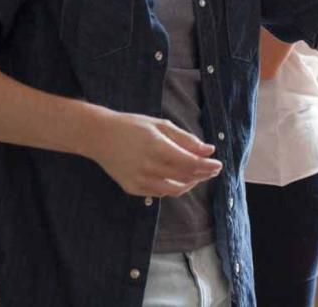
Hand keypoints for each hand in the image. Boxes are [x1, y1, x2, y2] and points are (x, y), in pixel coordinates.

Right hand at [87, 111, 222, 196]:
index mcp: (157, 148)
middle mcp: (149, 167)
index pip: (191, 164)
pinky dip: (173, 187)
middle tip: (213, 169)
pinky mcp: (132, 189)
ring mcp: (140, 181)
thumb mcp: (161, 126)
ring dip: (190, 183)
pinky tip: (178, 178)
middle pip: (185, 177)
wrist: (99, 136)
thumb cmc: (132, 126)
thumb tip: (208, 150)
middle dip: (203, 174)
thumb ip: (186, 139)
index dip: (208, 166)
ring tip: (198, 175)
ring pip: (175, 190)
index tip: (219, 164)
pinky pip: (160, 193)